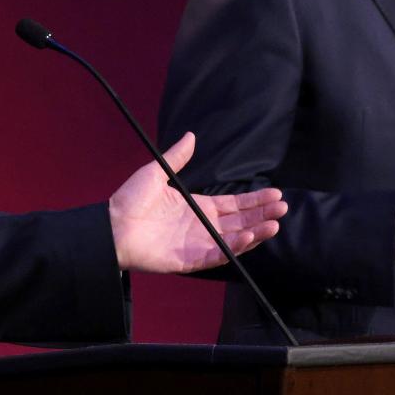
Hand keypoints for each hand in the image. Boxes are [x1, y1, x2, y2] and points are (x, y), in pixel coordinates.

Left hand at [108, 132, 287, 273]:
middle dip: (263, 214)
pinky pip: (218, 255)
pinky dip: (235, 247)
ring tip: (274, 224)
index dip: (255, 200)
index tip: (275, 193)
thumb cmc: (130, 200)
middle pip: (241, 221)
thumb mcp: (156, 172)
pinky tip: (250, 236)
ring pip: (235, 239)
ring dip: (256, 232)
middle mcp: (202, 225)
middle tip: (283, 207)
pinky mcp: (191, 259)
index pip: (235, 204)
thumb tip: (191, 136)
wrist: (111, 225)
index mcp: (198, 206)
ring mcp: (198, 243)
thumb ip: (178, 157)